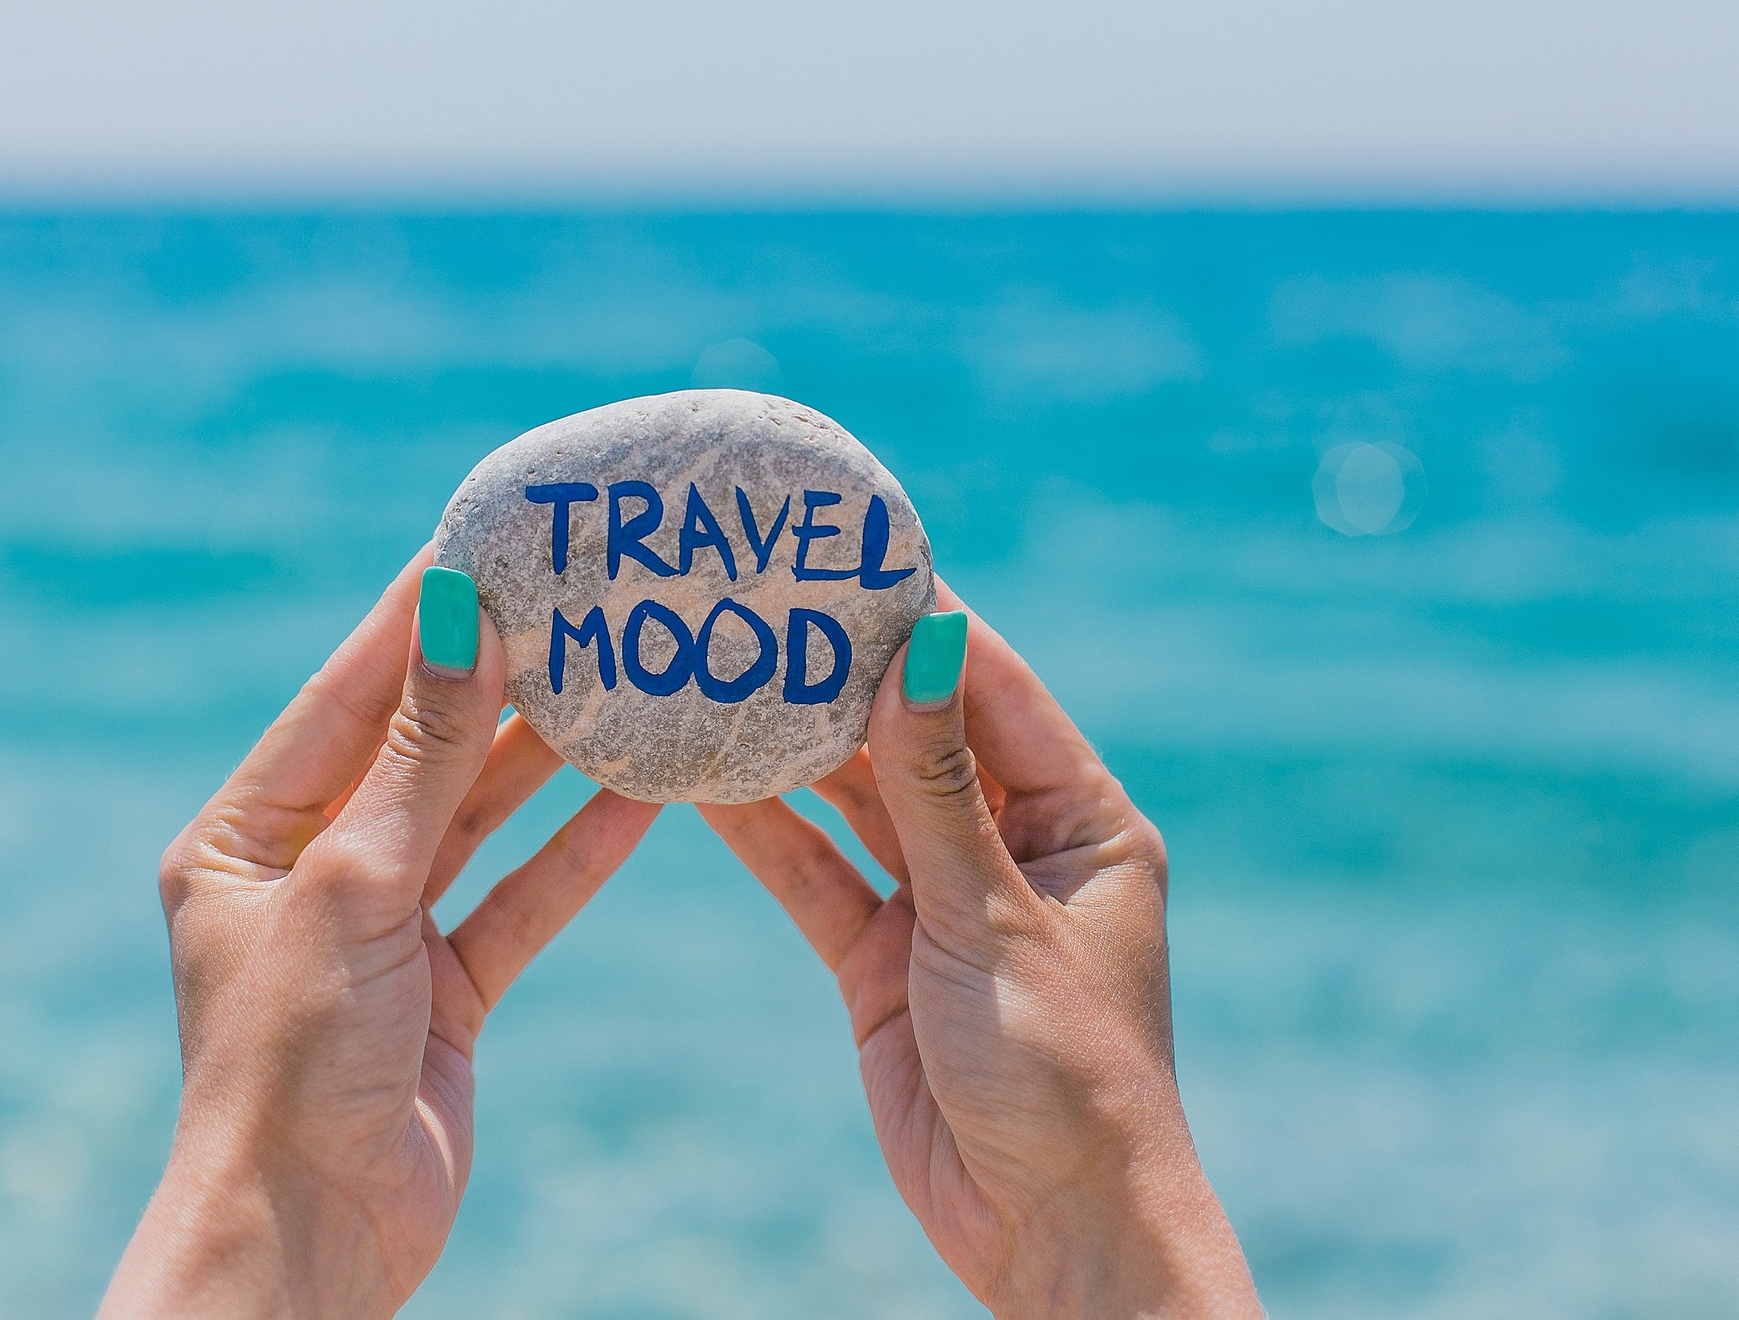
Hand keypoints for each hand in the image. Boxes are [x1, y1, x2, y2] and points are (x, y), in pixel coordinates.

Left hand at [102, 550, 659, 1317]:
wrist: (312, 1239)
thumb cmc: (292, 1061)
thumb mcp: (352, 886)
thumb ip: (421, 754)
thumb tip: (456, 616)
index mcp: (243, 836)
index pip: (343, 695)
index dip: (415, 617)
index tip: (486, 538)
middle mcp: (309, 871)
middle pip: (418, 750)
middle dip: (497, 680)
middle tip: (578, 598)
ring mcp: (380, 932)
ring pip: (476, 820)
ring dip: (545, 758)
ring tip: (621, 680)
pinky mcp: (444, 990)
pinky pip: (517, 899)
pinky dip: (573, 854)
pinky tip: (638, 800)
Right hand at [700, 584, 1260, 1317]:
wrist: (1049, 1229)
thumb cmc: (1066, 1072)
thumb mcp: (996, 917)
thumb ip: (940, 789)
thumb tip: (923, 645)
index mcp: (1083, 821)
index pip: (995, 690)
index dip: (925, 622)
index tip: (848, 558)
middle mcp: (1014, 848)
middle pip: (918, 737)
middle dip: (843, 678)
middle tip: (757, 605)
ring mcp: (944, 903)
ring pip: (859, 804)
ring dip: (794, 752)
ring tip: (713, 676)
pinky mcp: (885, 961)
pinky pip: (820, 877)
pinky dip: (767, 836)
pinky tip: (703, 785)